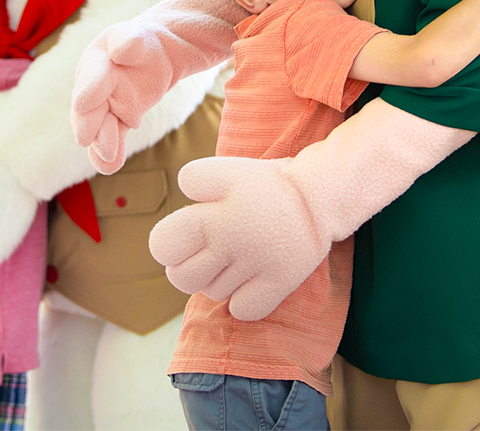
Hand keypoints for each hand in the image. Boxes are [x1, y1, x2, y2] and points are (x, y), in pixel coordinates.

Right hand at [71, 21, 176, 173]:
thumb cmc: (141, 42)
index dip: (89, 90)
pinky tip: (110, 166)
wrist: (152, 56)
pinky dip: (109, 153)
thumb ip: (128, 42)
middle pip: (89, 108)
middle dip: (89, 124)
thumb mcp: (136, 36)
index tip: (83, 104)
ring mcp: (104, 105)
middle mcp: (93, 86)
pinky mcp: (118, 119)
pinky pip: (112, 138)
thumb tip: (121, 49)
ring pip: (99, 128)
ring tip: (107, 159)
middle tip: (86, 139)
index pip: (93, 76)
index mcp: (97, 61)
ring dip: (100, 143)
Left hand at [149, 157, 330, 321]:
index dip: (168, 245)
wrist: (317, 196)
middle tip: (208, 253)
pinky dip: (243, 301)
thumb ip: (193, 182)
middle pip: (181, 279)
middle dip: (187, 268)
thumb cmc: (264, 185)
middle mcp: (232, 240)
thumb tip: (181, 210)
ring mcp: (257, 264)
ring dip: (218, 281)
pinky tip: (252, 280)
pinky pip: (243, 310)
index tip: (187, 237)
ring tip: (237, 258)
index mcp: (212, 214)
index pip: (162, 245)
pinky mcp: (281, 281)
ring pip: (213, 294)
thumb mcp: (223, 171)